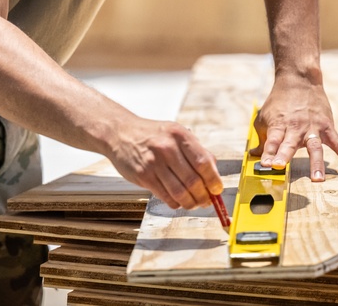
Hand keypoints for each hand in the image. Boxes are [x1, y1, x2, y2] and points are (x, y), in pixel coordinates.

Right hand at [105, 118, 223, 209]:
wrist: (120, 133)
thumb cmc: (152, 134)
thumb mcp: (175, 132)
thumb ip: (195, 149)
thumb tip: (214, 171)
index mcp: (179, 135)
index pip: (204, 163)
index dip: (214, 180)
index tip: (217, 190)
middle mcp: (167, 148)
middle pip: (193, 181)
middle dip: (204, 196)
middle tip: (206, 201)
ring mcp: (154, 163)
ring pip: (180, 192)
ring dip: (190, 203)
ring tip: (193, 203)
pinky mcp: (143, 176)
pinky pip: (165, 196)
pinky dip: (175, 203)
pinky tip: (178, 201)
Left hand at [251, 68, 337, 181]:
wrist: (300, 81)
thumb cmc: (279, 102)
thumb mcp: (264, 117)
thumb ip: (261, 139)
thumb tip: (253, 156)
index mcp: (279, 125)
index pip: (271, 141)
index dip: (267, 152)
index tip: (265, 164)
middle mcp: (296, 127)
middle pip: (289, 143)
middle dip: (283, 155)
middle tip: (279, 166)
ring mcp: (313, 127)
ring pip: (315, 147)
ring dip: (316, 163)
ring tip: (318, 179)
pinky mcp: (327, 126)